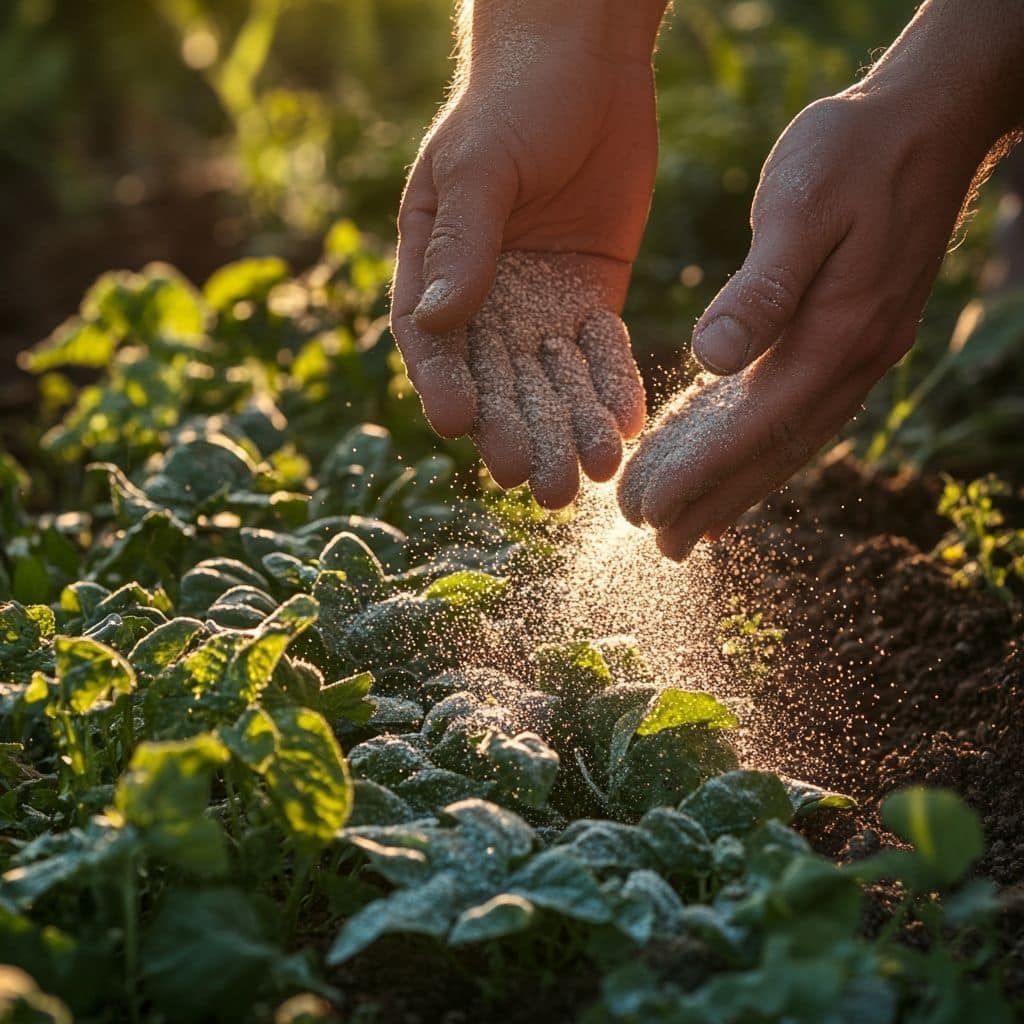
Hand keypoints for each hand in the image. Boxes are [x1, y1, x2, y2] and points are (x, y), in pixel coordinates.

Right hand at [391, 34, 655, 506]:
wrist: (586, 65)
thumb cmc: (514, 101)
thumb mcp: (480, 166)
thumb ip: (462, 241)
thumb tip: (436, 318)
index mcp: (436, 269)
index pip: (432, 341)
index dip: (443, 382)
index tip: (459, 425)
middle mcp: (484, 299)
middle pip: (495, 379)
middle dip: (514, 432)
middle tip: (533, 484)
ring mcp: (539, 304)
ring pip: (550, 381)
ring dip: (566, 428)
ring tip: (588, 475)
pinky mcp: (591, 299)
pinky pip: (600, 355)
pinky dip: (611, 390)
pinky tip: (625, 427)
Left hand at [618, 87, 995, 557]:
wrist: (926, 121)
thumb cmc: (854, 152)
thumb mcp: (802, 206)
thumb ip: (760, 289)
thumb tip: (712, 359)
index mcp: (836, 336)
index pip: (752, 429)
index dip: (697, 476)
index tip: (645, 512)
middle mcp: (850, 361)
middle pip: (771, 453)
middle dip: (711, 502)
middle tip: (656, 545)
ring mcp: (854, 355)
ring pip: (785, 442)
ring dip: (735, 489)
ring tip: (688, 530)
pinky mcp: (847, 339)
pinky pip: (794, 412)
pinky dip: (756, 448)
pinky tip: (728, 466)